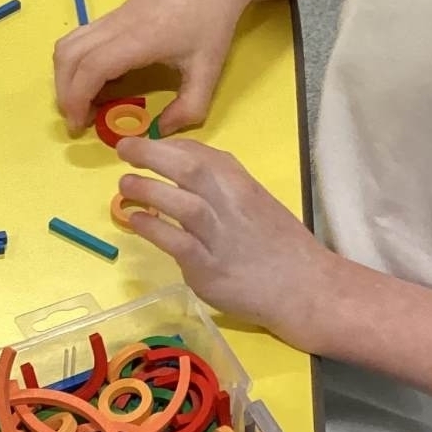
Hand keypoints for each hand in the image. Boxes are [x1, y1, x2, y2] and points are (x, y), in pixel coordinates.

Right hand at [53, 0, 252, 134]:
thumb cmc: (211, 21)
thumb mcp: (209, 70)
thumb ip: (189, 107)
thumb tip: (161, 132)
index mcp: (139, 39)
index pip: (91, 68)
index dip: (78, 99)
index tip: (80, 125)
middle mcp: (117, 25)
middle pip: (69, 56)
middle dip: (65, 92)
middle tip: (79, 119)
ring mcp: (112, 16)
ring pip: (69, 44)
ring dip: (66, 75)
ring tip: (84, 102)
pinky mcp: (114, 14)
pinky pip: (82, 38)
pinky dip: (77, 62)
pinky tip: (102, 80)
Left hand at [116, 136, 333, 338]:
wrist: (306, 288)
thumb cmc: (281, 245)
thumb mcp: (258, 202)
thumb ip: (225, 187)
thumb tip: (182, 173)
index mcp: (244, 184)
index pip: (202, 153)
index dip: (169, 144)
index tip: (147, 144)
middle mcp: (232, 204)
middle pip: (188, 168)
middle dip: (151, 153)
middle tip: (124, 149)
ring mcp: (220, 236)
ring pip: (180, 203)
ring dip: (147, 190)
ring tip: (125, 185)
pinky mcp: (209, 268)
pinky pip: (175, 243)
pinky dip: (151, 228)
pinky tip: (135, 221)